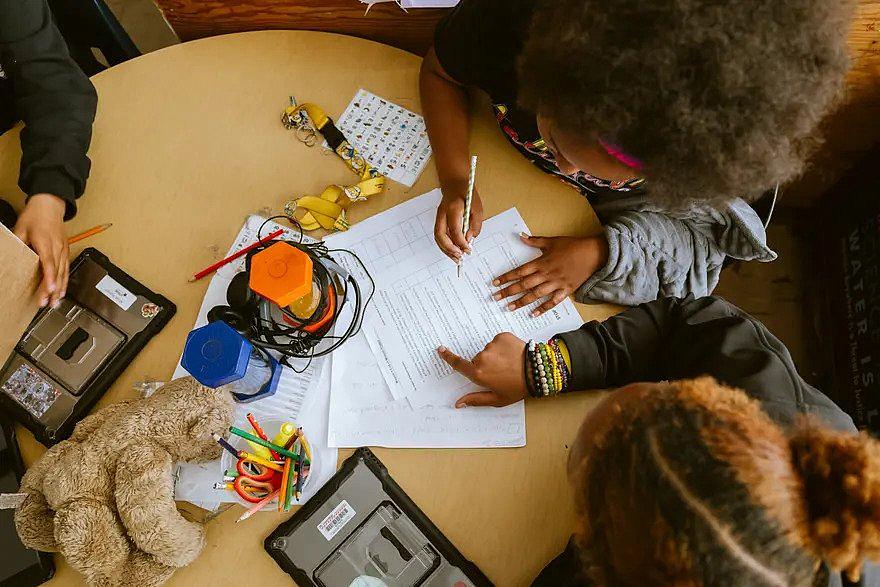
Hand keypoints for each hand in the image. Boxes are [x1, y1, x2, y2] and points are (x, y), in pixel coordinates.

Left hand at [13, 194, 68, 307]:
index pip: (48, 262)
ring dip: (61, 289)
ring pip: (64, 272)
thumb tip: (11, 257)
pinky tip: (62, 291)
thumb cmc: (35, 216)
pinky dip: (65, 281)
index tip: (50, 289)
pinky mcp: (65, 251)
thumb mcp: (20, 228)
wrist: (50, 205)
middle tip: (48, 303)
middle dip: (53, 289)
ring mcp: (63, 249)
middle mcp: (57, 247)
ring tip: (56, 302)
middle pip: (57, 271)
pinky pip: (66, 268)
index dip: (50, 277)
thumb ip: (18, 243)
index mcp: (45, 241)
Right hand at [434, 184, 482, 260]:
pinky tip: (452, 251)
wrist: (454, 184)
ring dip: (446, 250)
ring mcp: (438, 217)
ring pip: (438, 237)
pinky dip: (445, 246)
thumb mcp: (477, 208)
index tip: (468, 250)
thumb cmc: (467, 195)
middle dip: (449, 249)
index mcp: (453, 208)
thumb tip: (470, 239)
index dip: (461, 242)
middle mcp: (442, 213)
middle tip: (460, 257)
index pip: (454, 230)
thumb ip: (475, 224)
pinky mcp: (438, 221)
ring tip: (456, 258)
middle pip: (440, 235)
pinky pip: (439, 236)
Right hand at [438, 333, 527, 407]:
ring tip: (510, 364)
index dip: (449, 357)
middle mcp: (482, 358)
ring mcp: (492, 345)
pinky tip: (512, 355)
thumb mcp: (497, 399)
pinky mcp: (502, 336)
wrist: (539, 371)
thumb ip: (475, 400)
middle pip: (477, 360)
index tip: (440, 349)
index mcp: (479, 373)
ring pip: (488, 351)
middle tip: (501, 373)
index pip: (459, 364)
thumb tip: (457, 404)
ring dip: (496, 356)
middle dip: (485, 366)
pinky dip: (503, 347)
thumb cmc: (518, 388)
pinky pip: (497, 342)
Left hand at [493, 234, 608, 316]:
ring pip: (536, 294)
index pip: (519, 271)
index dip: (506, 277)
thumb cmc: (572, 246)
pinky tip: (533, 314)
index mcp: (542, 262)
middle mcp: (547, 274)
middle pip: (524, 284)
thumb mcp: (552, 241)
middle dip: (508, 291)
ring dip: (522, 301)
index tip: (494, 283)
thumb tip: (520, 235)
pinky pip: (553, 301)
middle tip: (495, 298)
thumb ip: (535, 241)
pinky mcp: (566, 290)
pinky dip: (543, 308)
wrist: (593, 254)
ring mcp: (556, 283)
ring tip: (509, 307)